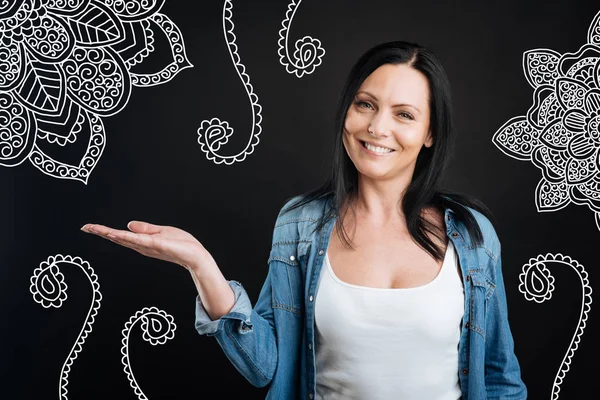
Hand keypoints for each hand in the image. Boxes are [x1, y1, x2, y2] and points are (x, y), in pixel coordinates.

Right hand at [80, 221, 211, 270]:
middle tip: (86, 227)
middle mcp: (142, 246)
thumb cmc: (182, 244)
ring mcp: (148, 247)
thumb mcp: (161, 232)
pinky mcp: (156, 245)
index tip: (90, 227)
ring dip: (110, 234)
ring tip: (95, 229)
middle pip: (119, 238)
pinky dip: (127, 237)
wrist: (196, 255)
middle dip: (102, 233)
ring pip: (125, 239)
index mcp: (143, 242)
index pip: (121, 236)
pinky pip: (139, 241)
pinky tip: (117, 234)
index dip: (105, 231)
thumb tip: (129, 224)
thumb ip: (145, 229)